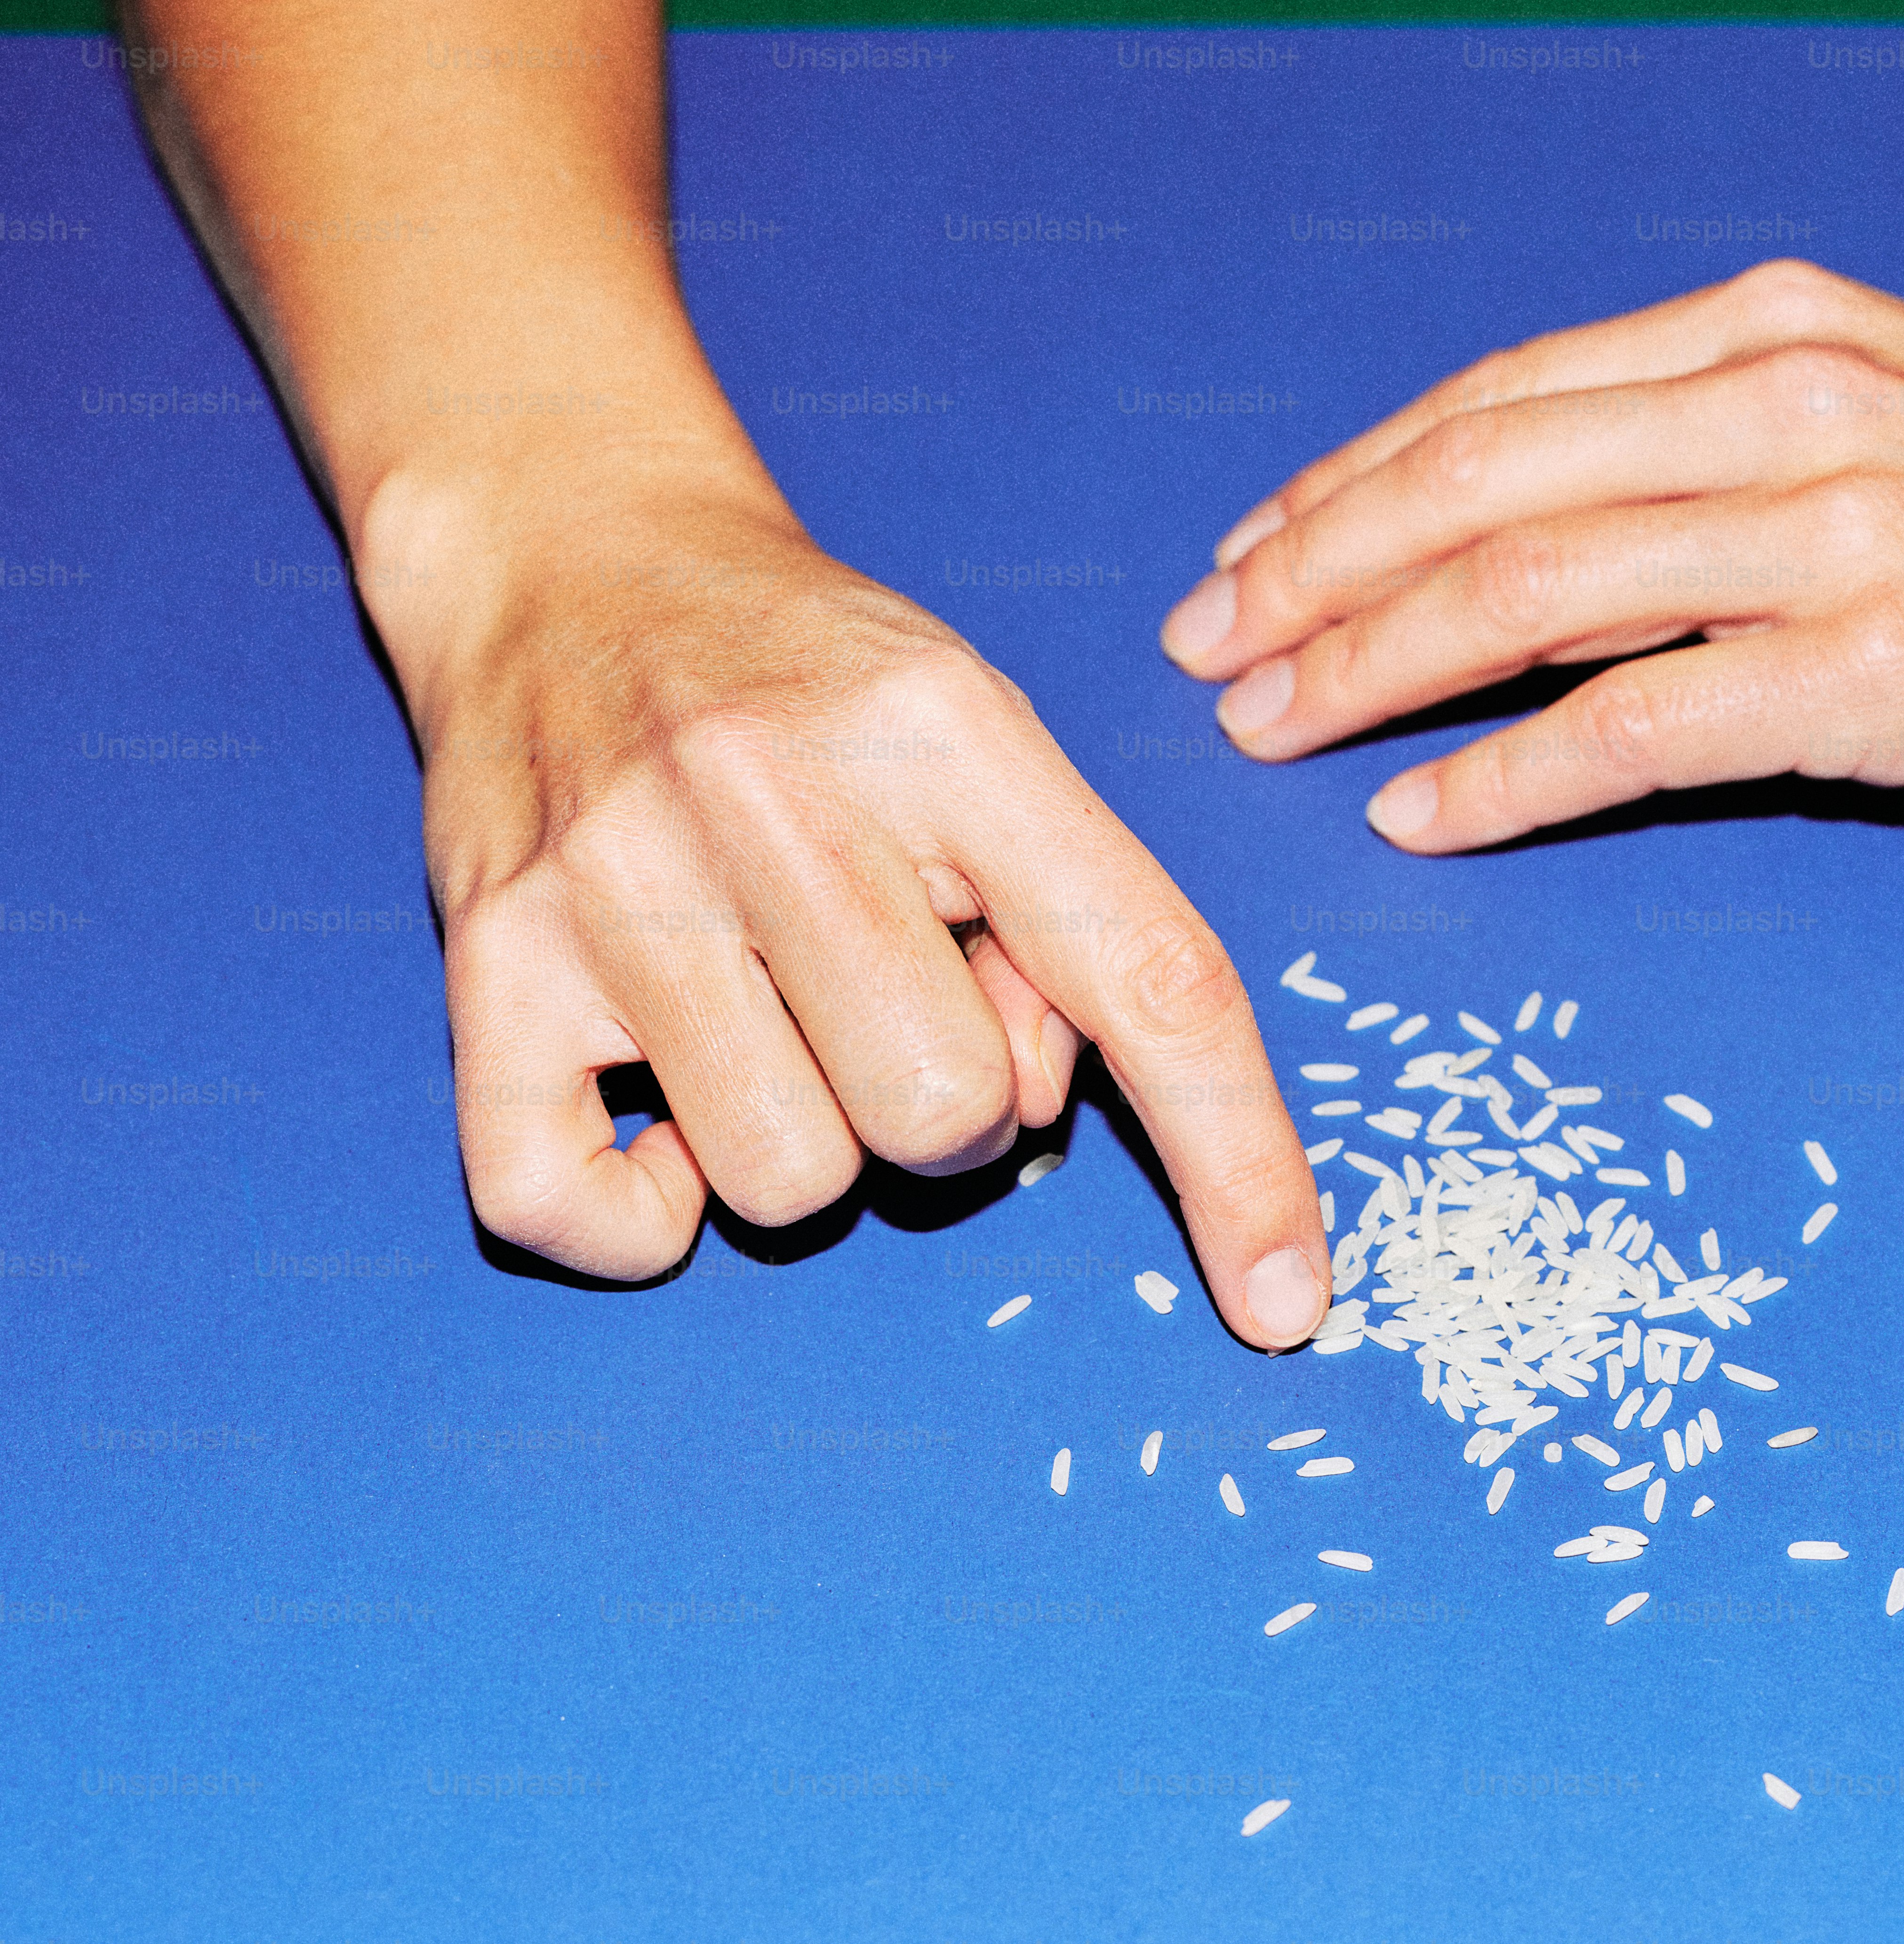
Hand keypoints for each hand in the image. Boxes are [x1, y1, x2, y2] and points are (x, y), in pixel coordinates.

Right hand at [380, 447, 1328, 1342]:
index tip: (1287, 1301)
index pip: (1150, 979)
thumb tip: (1025, 1112)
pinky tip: (656, 1103)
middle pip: (949, 1115)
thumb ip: (1058, 923)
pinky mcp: (485, 957)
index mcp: (952, 736)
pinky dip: (635, 1212)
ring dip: (802, 1141)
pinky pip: (572, 1209)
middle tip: (882, 998)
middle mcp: (777, 794)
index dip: (1239, 1159)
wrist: (569, 551)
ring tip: (766, 1012)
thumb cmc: (809, 682)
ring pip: (789, 1184)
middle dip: (946, 1108)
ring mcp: (615, 880)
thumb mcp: (978, 741)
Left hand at [1160, 259, 1903, 841]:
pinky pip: (1640, 725)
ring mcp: (1841, 534)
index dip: (1350, 483)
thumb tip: (1562, 556)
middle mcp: (1792, 406)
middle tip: (1209, 654)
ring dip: (1368, 667)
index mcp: (1785, 333)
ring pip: (1526, 590)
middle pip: (1477, 484)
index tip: (1254, 557)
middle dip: (1313, 572)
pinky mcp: (1887, 669)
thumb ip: (1734, 468)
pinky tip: (1420, 819)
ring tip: (1266, 730)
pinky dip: (1508, 774)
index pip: (1501, 401)